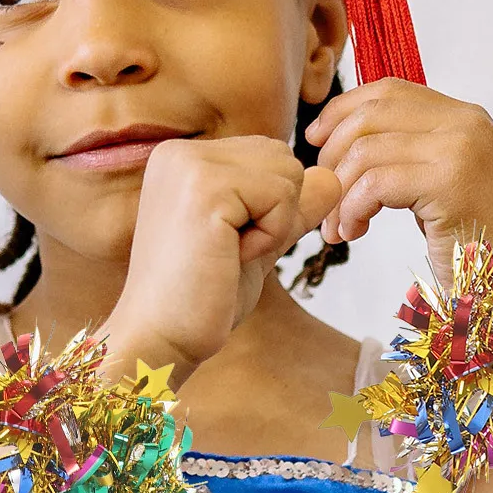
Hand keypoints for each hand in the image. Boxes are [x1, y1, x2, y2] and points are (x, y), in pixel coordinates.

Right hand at [105, 136, 340, 378]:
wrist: (160, 339)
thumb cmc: (199, 300)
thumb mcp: (256, 242)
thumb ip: (290, 208)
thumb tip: (332, 179)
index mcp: (184, 159)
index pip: (269, 157)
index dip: (269, 209)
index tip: (227, 245)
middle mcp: (182, 152)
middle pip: (284, 158)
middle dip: (277, 212)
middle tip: (229, 251)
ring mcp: (190, 166)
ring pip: (289, 172)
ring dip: (274, 225)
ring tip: (228, 253)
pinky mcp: (205, 189)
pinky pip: (282, 196)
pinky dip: (270, 236)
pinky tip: (230, 257)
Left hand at [305, 79, 492, 272]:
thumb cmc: (479, 247)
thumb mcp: (442, 186)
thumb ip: (408, 156)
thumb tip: (344, 141)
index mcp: (465, 118)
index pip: (389, 91)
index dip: (342, 110)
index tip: (316, 141)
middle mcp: (466, 123)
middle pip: (371, 115)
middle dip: (333, 156)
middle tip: (325, 200)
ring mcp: (461, 149)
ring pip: (366, 150)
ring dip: (340, 193)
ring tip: (340, 228)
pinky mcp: (452, 182)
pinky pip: (375, 183)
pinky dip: (353, 209)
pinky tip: (355, 232)